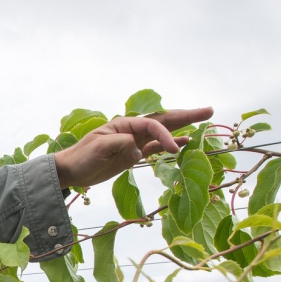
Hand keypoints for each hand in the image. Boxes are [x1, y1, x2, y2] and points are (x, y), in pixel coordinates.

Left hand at [53, 107, 214, 188]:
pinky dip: (171, 145)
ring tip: (203, 122)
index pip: (152, 125)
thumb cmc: (82, 156)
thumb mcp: (99, 148)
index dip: (165, 135)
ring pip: (164, 132)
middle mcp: (133, 130)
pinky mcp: (134, 155)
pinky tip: (185, 144)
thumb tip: (139, 150)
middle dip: (186, 116)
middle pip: (164, 120)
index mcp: (124, 124)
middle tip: (208, 110)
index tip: (173, 149)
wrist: (72, 170)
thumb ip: (120, 144)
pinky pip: (157, 148)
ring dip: (183, 128)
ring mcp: (135, 142)